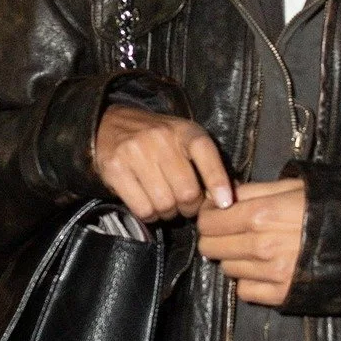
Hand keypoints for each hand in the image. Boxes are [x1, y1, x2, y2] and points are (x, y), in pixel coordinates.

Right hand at [94, 105, 232, 223]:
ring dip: (168, 213)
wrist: (111, 124)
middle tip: (184, 205)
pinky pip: (142, 208)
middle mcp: (161, 138)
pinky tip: (148, 204)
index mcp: (184, 131)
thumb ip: (208, 166)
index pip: (208, 156)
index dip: (218, 183)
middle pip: (187, 192)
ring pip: (164, 204)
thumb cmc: (158, 139)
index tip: (224, 203)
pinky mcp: (115, 169)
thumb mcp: (185, 141)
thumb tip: (228, 198)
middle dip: (189, 207)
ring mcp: (136, 152)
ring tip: (165, 203)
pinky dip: (149, 215)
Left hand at [196, 178, 306, 307]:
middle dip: (216, 238)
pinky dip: (248, 280)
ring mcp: (271, 273)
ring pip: (227, 268)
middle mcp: (261, 245)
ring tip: (253, 250)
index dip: (209, 216)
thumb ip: (254, 191)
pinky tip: (263, 269)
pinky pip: (244, 291)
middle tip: (231, 232)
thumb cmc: (333, 206)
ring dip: (234, 259)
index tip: (218, 214)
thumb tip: (220, 195)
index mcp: (261, 214)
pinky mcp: (281, 295)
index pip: (210, 221)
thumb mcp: (294, 187)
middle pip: (211, 247)